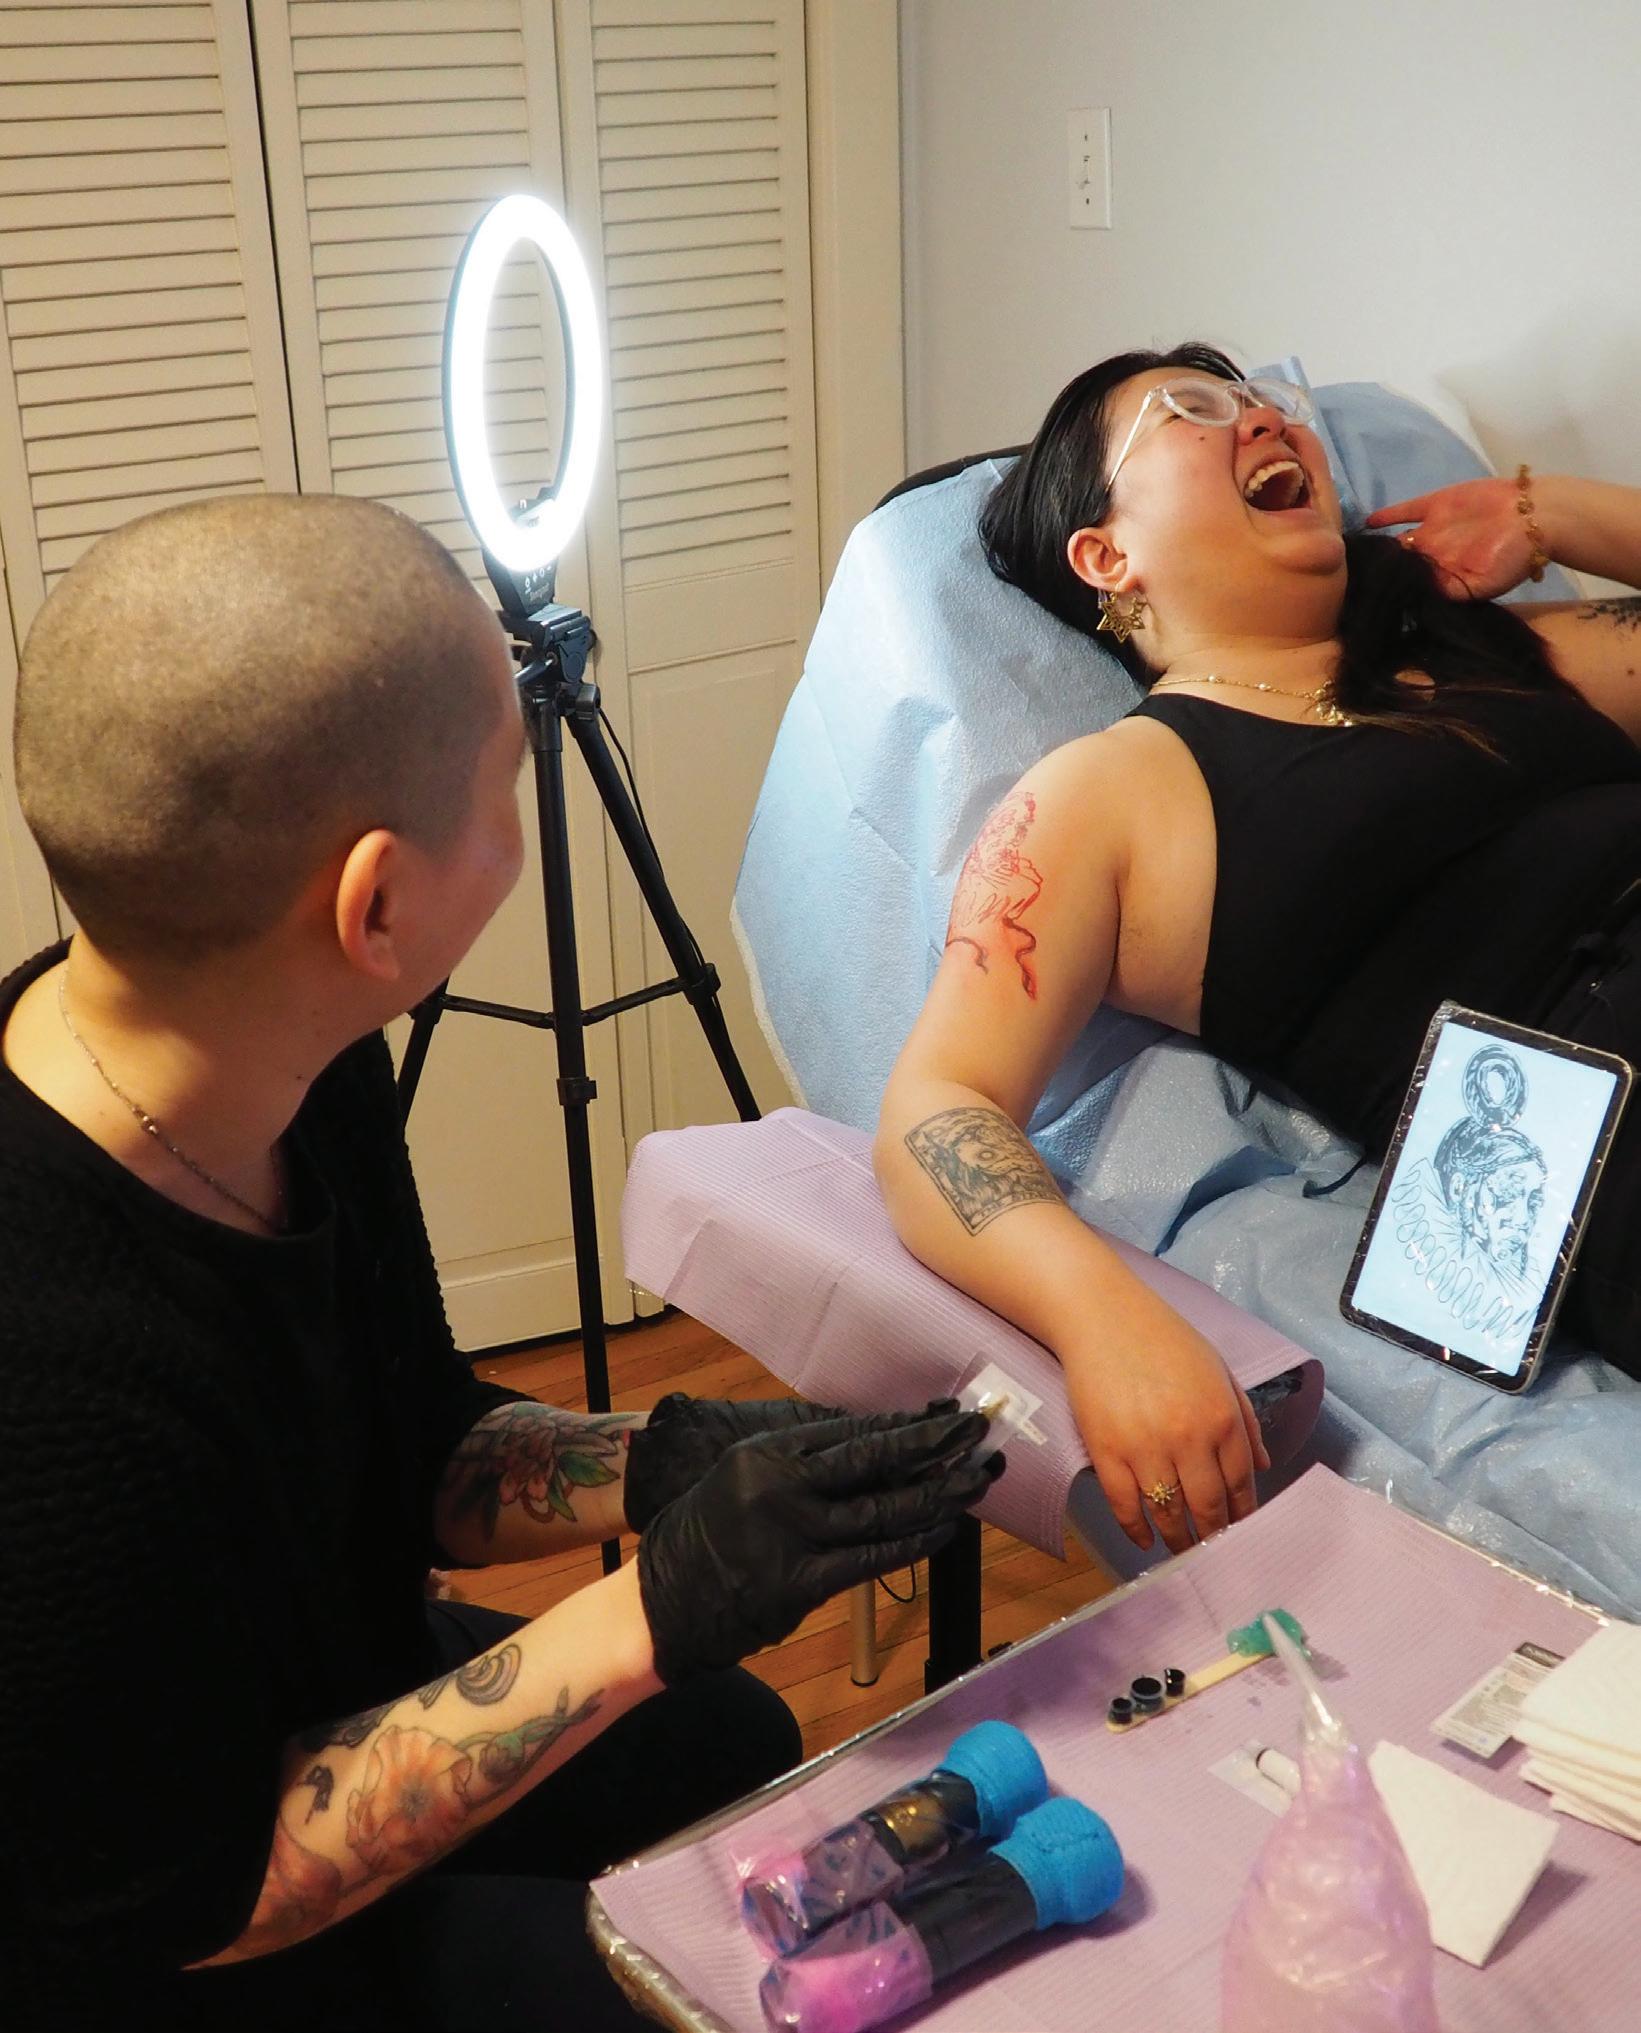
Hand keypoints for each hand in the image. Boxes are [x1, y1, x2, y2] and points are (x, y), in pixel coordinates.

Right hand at [636, 1408, 999, 1681]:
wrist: (664, 1603)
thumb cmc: (708, 1535)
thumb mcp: (742, 1476)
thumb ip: (799, 1462)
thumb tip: (873, 1446)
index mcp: (765, 1451)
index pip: (850, 1431)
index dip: (903, 1425)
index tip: (944, 1417)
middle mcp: (779, 1485)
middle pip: (873, 1459)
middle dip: (932, 1445)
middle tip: (978, 1433)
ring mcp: (791, 1534)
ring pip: (881, 1509)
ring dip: (936, 1494)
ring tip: (976, 1480)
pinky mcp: (801, 1582)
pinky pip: (871, 1558)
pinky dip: (913, 1542)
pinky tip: (945, 1529)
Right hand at [1064, 1311, 1270, 1556]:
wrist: (1102, 1316)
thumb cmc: (1164, 1339)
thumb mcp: (1218, 1370)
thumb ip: (1244, 1419)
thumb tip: (1261, 1466)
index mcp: (1221, 1416)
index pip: (1241, 1484)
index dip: (1243, 1515)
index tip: (1242, 1532)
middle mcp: (1188, 1437)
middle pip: (1208, 1507)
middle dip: (1214, 1535)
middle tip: (1214, 1552)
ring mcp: (1144, 1447)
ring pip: (1167, 1512)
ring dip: (1178, 1540)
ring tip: (1183, 1551)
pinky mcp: (1106, 1451)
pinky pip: (1124, 1504)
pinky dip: (1135, 1529)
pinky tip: (1144, 1540)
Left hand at [1365, 477, 1540, 600]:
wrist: (1536, 516)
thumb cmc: (1514, 557)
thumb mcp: (1482, 586)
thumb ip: (1449, 593)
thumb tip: (1413, 601)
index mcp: (1441, 578)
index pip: (1407, 588)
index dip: (1388, 593)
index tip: (1363, 600)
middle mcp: (1432, 556)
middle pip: (1397, 566)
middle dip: (1377, 573)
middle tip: (1346, 578)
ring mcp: (1432, 530)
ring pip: (1397, 540)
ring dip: (1378, 546)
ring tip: (1350, 551)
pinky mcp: (1435, 505)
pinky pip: (1405, 512)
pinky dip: (1386, 517)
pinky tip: (1367, 523)